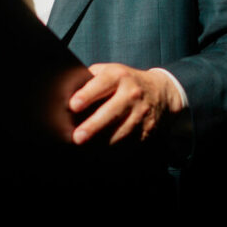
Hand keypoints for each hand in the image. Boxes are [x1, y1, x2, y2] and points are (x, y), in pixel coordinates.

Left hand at [68, 63, 183, 145]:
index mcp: (118, 76)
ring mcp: (141, 113)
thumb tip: (65, 94)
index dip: (87, 95)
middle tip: (77, 137)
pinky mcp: (147, 130)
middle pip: (111, 112)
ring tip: (86, 150)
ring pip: (120, 132)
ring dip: (102, 143)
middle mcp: (131, 94)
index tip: (73, 105)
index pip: (102, 84)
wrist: (161, 92)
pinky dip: (114, 151)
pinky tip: (101, 155)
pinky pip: (129, 144)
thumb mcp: (110, 71)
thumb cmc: (125, 82)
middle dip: (93, 126)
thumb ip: (91, 79)